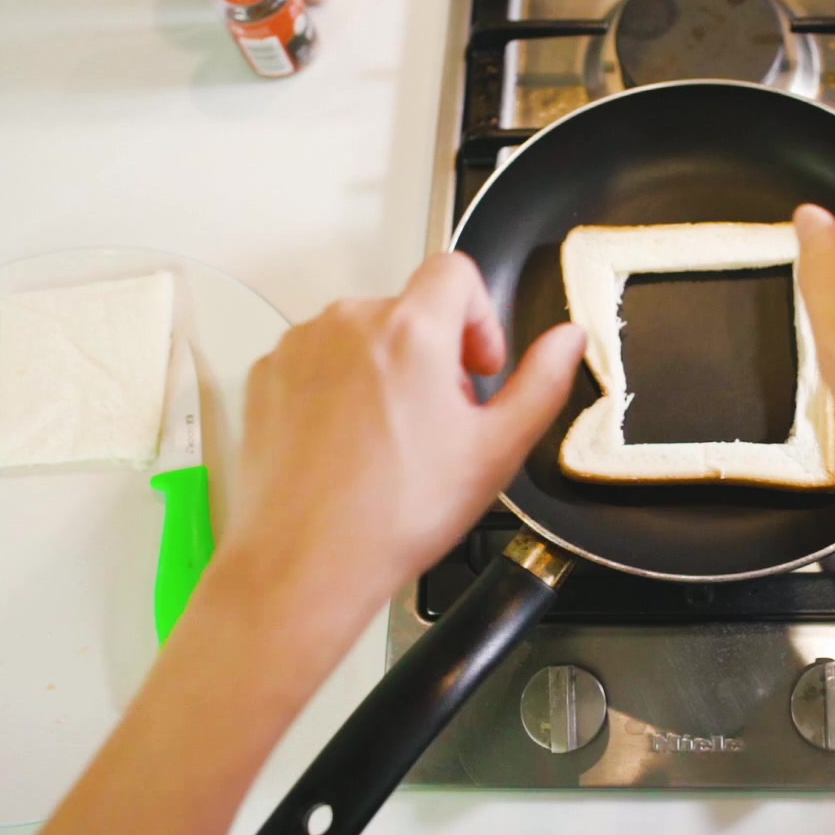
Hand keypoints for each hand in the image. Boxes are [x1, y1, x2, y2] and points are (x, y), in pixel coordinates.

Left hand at [220, 253, 585, 633]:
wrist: (305, 563)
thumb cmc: (394, 515)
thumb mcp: (497, 452)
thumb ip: (543, 382)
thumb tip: (569, 339)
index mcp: (412, 330)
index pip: (455, 271)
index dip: (479, 317)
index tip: (477, 368)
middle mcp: (349, 323)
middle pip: (410, 309)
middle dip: (435, 354)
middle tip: (440, 422)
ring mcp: (300, 347)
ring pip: (362, 334)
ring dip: (385, 369)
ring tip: (391, 440)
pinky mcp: (266, 376)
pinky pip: (317, 360)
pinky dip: (337, 387)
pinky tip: (349, 444)